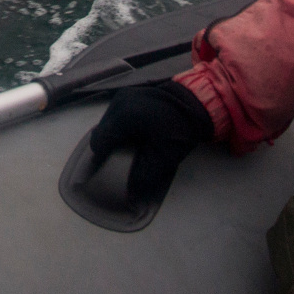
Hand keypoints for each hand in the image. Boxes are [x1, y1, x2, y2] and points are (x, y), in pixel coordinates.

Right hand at [88, 81, 214, 204]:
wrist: (196, 103)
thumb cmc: (181, 129)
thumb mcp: (164, 157)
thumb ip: (143, 177)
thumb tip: (130, 199)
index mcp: (124, 117)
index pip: (99, 143)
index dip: (98, 161)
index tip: (99, 174)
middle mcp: (119, 103)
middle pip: (100, 133)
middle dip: (106, 150)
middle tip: (115, 164)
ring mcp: (123, 95)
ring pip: (106, 123)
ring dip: (111, 137)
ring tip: (124, 150)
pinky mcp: (128, 94)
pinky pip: (114, 115)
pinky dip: (117, 127)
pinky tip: (130, 136)